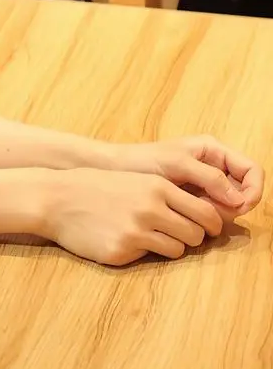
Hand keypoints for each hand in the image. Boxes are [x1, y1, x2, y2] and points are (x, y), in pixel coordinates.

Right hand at [40, 167, 225, 266]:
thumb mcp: (135, 180)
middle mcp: (151, 208)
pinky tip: (128, 240)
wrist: (56, 198)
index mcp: (157, 187)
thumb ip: (165, 193)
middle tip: (183, 236)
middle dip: (194, 237)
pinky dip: (146, 251)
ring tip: (153, 237)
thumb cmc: (96, 187)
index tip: (210, 228)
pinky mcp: (122, 250)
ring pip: (178, 248)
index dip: (212, 223)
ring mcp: (137, 231)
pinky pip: (151, 257)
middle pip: (196, 233)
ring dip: (172, 246)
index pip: (205, 211)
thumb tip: (200, 215)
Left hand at [110, 136, 262, 216]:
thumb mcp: (178, 164)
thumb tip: (239, 199)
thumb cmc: (142, 161)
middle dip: (233, 205)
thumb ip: (210, 178)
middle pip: (243, 191)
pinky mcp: (193, 200)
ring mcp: (204, 185)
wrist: (115, 172)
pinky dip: (206, 218)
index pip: (252, 170)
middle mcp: (214, 167)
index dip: (254, 189)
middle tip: (209, 211)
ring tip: (194, 212)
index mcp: (214, 151)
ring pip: (229, 205)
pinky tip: (188, 217)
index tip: (241, 206)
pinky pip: (212, 212)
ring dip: (219, 213)